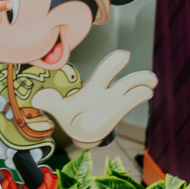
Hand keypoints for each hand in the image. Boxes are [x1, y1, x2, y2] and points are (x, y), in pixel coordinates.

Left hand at [30, 50, 156, 147]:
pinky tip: (147, 92)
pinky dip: (138, 96)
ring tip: (151, 83)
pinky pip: (131, 103)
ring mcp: (115, 102)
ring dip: (141, 86)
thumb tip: (38, 98)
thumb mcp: (61, 111)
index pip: (105, 73)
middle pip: (123, 82)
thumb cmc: (71, 117)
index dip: (114, 64)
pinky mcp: (118, 113)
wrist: (79, 133)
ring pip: (131, 91)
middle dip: (135, 77)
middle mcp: (107, 92)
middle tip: (146, 73)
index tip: (124, 55)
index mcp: (93, 89)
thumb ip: (52, 103)